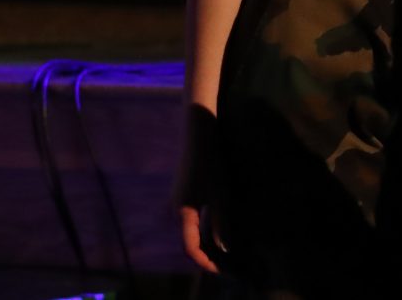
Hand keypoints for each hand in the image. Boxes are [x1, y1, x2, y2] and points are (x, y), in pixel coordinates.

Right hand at [177, 103, 227, 272]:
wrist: (197, 130)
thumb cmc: (210, 160)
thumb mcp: (220, 193)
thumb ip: (221, 223)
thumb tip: (223, 250)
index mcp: (182, 212)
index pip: (190, 249)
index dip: (205, 263)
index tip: (222, 271)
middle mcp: (174, 210)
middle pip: (188, 243)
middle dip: (206, 257)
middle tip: (227, 266)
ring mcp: (176, 201)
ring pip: (188, 232)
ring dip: (204, 244)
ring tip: (224, 252)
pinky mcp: (181, 194)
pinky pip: (189, 221)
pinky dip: (201, 231)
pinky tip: (216, 231)